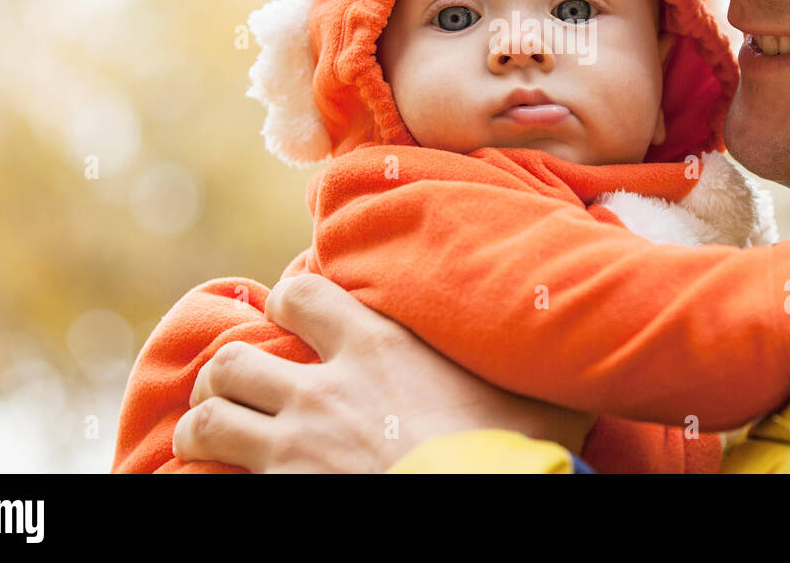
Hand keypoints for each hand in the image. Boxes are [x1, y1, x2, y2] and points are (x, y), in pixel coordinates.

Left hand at [173, 274, 594, 471]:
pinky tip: (214, 474)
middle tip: (245, 382)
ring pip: (210, 412)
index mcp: (376, 344)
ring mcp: (296, 442)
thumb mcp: (532, 383)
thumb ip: (534, 344)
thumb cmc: (515, 447)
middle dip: (229, 367)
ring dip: (207, 418)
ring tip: (215, 425)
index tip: (298, 320)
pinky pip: (213, 470)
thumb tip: (583, 303)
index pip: (298, 293)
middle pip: (235, 356)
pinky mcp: (283, 489)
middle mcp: (324, 386)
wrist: (483, 497)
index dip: (289, 303)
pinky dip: (206, 468)